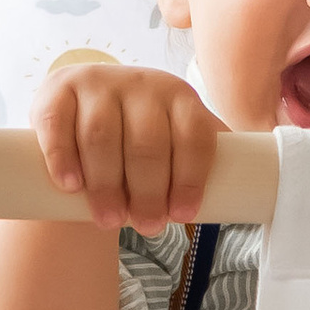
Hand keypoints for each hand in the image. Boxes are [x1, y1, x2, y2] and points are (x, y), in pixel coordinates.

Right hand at [29, 60, 223, 234]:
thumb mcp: (174, 136)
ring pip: (102, 136)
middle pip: (147, 143)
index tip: (182, 215)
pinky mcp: (57, 88)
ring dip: (106, 184)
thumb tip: (253, 185)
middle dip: (148, 191)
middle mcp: (141, 82)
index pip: (193, 136)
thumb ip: (203, 154)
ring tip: (110, 219)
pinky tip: (71, 184)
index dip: (191, 178)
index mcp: (179, 96)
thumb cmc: (139, 136)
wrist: (83, 110)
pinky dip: (63, 156)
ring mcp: (97, 82)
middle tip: (146, 227)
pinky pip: (58, 123)